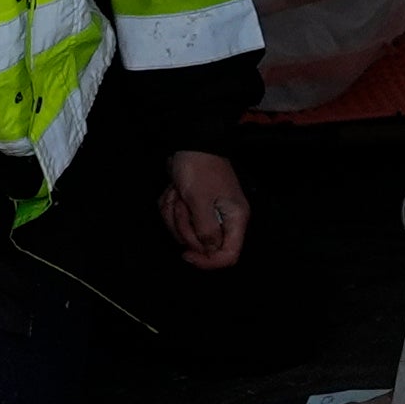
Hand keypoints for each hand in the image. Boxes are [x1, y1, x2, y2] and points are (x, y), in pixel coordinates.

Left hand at [160, 150, 249, 271]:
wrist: (191, 141)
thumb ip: (206, 231)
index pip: (228, 256)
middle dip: (184, 227)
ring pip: (184, 233)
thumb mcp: (200, 200)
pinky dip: (170, 206)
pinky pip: (175, 220)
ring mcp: (206, 214)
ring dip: (174, 214)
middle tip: (183, 205)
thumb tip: (208, 251)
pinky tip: (174, 190)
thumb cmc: (200, 166)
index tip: (187, 254)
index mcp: (234, 218)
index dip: (207, 261)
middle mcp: (223, 219)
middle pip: (201, 245)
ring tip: (178, 193)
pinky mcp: (192, 208)